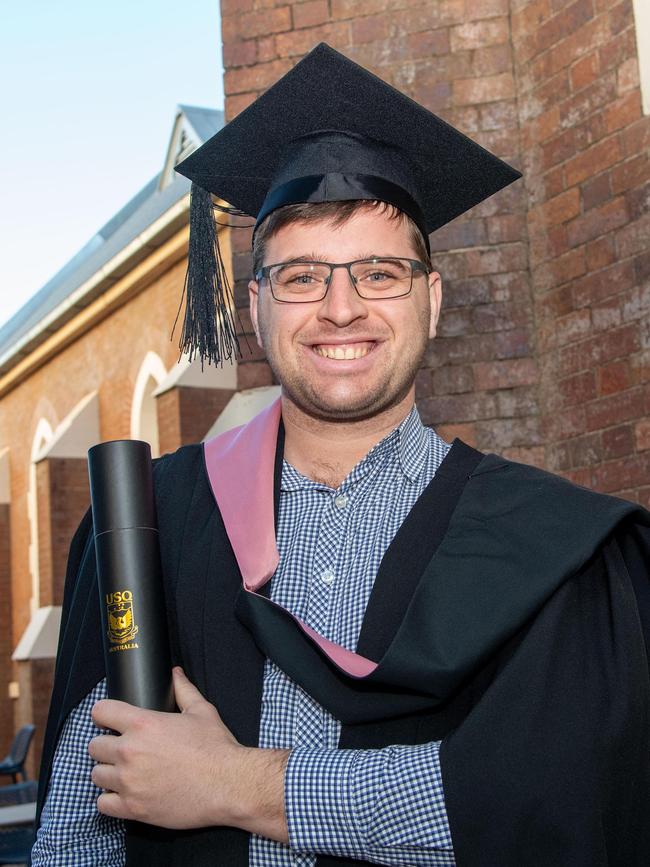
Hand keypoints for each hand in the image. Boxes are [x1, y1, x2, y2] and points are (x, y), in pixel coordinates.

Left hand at [89, 667, 288, 838]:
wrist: (228, 785)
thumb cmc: (216, 748)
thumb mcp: (201, 711)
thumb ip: (183, 690)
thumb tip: (175, 673)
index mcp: (144, 724)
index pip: (101, 711)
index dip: (105, 714)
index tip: (110, 720)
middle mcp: (130, 751)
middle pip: (94, 746)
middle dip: (107, 746)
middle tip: (124, 750)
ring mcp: (129, 782)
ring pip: (96, 775)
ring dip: (109, 773)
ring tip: (126, 773)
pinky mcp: (133, 808)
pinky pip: (103, 804)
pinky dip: (112, 799)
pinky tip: (127, 794)